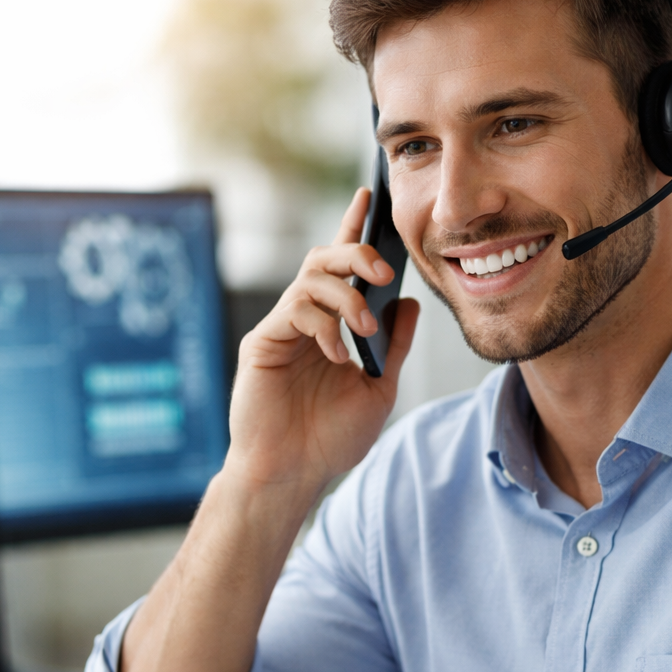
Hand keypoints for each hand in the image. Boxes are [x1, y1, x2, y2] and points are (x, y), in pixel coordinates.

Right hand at [226, 187, 418, 495]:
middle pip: (323, 259)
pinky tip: (337, 356)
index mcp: (332, 326)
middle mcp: (305, 320)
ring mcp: (282, 329)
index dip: (354, 229)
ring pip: (310, 278)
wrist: (293, 475)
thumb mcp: (378, 388)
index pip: (343, 268)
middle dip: (356, 254)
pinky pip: (295, 310)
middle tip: (381, 273)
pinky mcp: (263, 343)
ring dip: (346, 296)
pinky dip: (323, 326)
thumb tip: (408, 302)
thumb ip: (393, 346)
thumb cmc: (329, 439)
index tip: (370, 195)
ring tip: (363, 328)